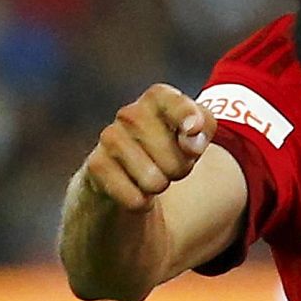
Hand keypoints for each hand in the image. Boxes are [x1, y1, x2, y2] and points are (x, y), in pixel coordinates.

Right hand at [83, 84, 215, 210]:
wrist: (125, 176)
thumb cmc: (170, 147)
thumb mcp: (198, 133)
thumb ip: (204, 127)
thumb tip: (191, 137)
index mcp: (158, 98)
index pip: (176, 104)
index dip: (187, 118)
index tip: (193, 131)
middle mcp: (130, 113)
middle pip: (177, 158)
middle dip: (180, 170)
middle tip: (169, 164)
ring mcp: (110, 138)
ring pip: (155, 181)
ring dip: (159, 185)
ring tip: (151, 174)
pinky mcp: (96, 165)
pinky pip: (135, 198)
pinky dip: (140, 202)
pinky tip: (132, 188)